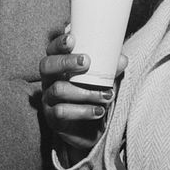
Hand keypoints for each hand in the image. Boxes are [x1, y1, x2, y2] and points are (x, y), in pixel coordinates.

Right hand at [40, 25, 126, 158]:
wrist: (87, 130)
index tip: (72, 39)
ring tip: (107, 95)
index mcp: (57, 65)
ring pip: (59, 90)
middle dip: (66, 62)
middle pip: (47, 65)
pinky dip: (84, 111)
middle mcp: (48, 80)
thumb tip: (122, 59)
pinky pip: (63, 112)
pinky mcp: (52, 118)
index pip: (52, 49)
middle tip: (86, 62)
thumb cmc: (91, 94)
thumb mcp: (101, 79)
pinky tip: (99, 111)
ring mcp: (48, 99)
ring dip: (85, 91)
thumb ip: (109, 69)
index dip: (59, 43)